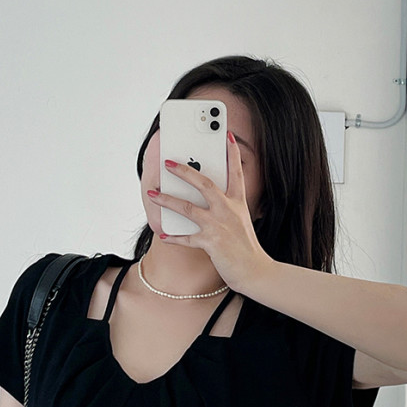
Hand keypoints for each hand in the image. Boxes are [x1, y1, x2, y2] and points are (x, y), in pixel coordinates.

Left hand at [146, 132, 271, 293]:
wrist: (254, 271)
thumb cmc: (246, 248)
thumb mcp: (241, 222)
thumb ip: (227, 209)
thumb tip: (207, 201)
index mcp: (238, 203)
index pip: (236, 173)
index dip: (232, 153)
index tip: (227, 136)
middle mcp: (228, 210)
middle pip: (204, 184)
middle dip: (185, 171)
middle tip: (169, 163)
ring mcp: (218, 226)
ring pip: (188, 208)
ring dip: (167, 200)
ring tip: (153, 194)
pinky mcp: (211, 243)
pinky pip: (186, 238)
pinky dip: (173, 237)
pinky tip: (163, 235)